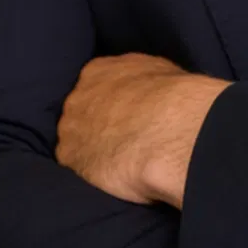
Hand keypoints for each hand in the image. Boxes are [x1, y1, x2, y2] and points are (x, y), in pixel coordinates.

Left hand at [56, 53, 227, 207]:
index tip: (127, 118)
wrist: (173, 131)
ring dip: (94, 151)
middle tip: (124, 141)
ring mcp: (70, 127)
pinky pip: (79, 167)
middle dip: (99, 126)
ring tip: (121, 163)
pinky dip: (94, 173)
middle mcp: (78, 95)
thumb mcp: (162, 76)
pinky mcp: (70, 158)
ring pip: (77, 141)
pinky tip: (115, 177)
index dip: (112, 106)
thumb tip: (147, 95)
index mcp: (99, 71)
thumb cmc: (177, 102)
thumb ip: (142, 84)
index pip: (96, 87)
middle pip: (82, 113)